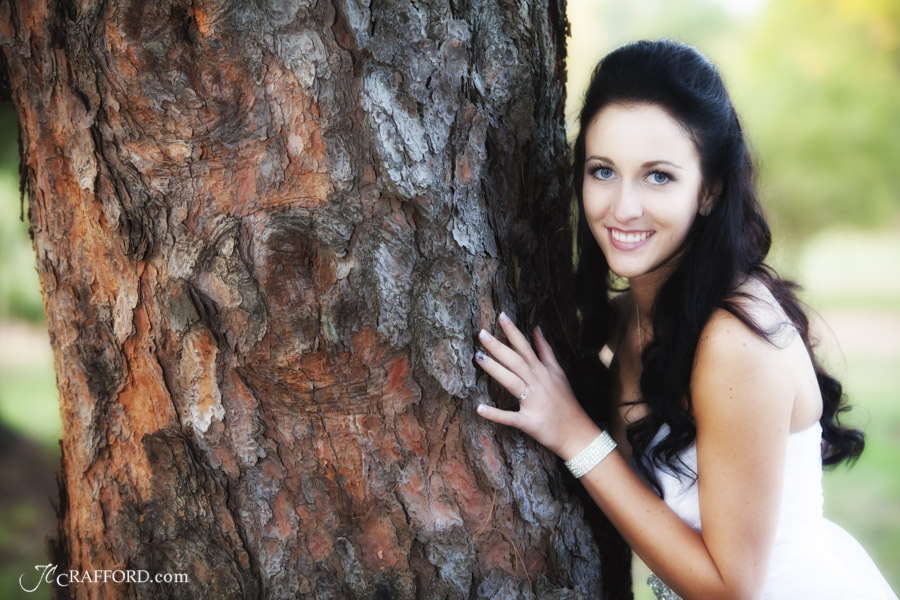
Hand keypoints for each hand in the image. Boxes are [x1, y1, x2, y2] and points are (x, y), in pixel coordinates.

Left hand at [473, 311, 600, 460]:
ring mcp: (533, 402)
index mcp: (543, 372)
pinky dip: (495, 414)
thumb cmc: (566, 402)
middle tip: (481, 333)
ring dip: (495, 369)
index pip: (526, 347)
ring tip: (478, 357)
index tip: (501, 316)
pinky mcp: (529, 421)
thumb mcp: (559, 372)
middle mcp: (538, 383)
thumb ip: (546, 351)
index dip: (513, 332)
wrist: (577, 433)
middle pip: (516, 361)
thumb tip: (536, 329)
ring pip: (512, 382)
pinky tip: (479, 408)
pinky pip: (510, 417)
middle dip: (498, 346)